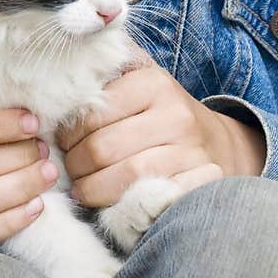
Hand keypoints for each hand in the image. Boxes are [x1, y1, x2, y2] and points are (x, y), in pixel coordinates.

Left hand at [56, 64, 264, 207]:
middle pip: (102, 148)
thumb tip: (59, 74)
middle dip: (75, 163)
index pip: (92, 114)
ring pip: (122, 177)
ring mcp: (190, 152)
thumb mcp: (139, 80)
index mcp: (154, 83)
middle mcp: (175, 115)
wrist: (218, 146)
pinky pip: (146, 199)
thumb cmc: (162, 113)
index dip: (69, 133)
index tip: (63, 141)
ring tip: (81, 187)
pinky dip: (118, 205)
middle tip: (69, 167)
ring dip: (90, 188)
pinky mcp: (198, 184)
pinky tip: (104, 202)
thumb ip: (104, 71)